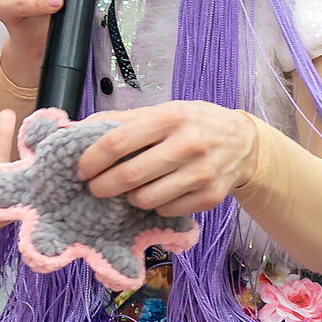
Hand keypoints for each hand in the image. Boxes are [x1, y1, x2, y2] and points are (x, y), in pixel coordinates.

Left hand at [68, 100, 272, 217]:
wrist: (243, 142)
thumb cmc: (193, 123)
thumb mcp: (162, 110)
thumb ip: (122, 120)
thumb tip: (78, 129)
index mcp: (171, 116)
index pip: (118, 141)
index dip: (93, 159)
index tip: (81, 169)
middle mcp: (188, 144)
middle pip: (130, 175)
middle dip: (103, 186)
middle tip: (95, 188)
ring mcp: (202, 173)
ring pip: (146, 199)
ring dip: (129, 198)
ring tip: (129, 190)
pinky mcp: (210, 197)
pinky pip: (167, 210)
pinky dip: (155, 206)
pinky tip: (157, 193)